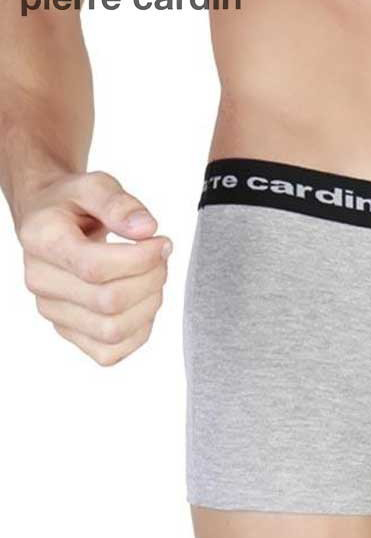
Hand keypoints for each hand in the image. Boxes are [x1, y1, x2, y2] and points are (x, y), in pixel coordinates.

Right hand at [17, 171, 170, 365]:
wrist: (53, 220)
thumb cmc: (74, 203)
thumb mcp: (95, 185)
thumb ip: (119, 202)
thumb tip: (146, 228)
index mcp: (42, 240)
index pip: (95, 267)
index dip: (142, 259)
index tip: (162, 242)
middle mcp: (40, 281)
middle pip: (109, 302)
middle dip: (151, 279)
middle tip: (161, 257)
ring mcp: (54, 311)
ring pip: (113, 331)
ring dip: (149, 305)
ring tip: (153, 277)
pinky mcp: (70, 331)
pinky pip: (109, 352)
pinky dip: (138, 331)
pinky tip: (142, 301)